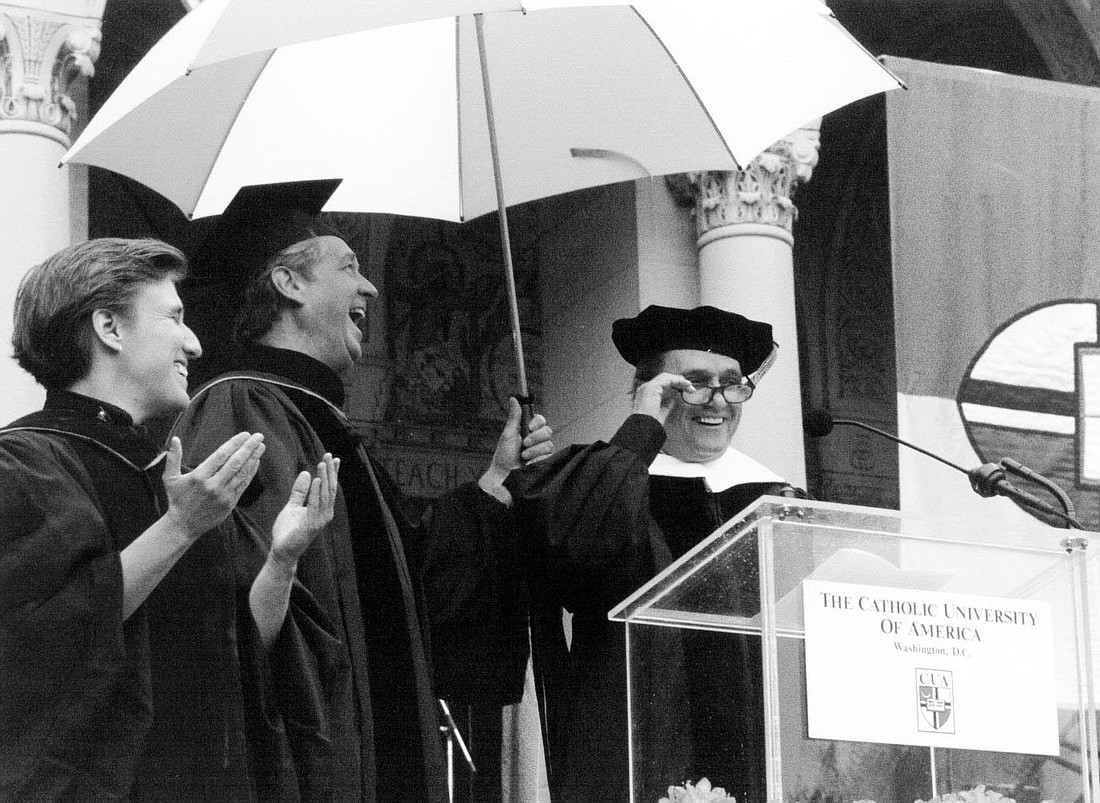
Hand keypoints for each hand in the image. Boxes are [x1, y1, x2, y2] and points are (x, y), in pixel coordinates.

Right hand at [163, 433, 265, 540]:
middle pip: (235, 462)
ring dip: (253, 458)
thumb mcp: (170, 478)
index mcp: (199, 476)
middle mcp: (213, 485)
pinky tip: (256, 462)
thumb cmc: (177, 499)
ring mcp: (223, 495)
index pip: (221, 455)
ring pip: (242, 473)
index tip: (245, 434)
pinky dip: (251, 472)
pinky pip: (243, 485)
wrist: (183, 525)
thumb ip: (173, 458)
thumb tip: (175, 439)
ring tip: (261, 446)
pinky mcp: (230, 503)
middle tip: (259, 436)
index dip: (235, 443)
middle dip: (249, 448)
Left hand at [269, 454, 339, 569]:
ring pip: (325, 495)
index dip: (332, 472)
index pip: (329, 487)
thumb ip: (299, 491)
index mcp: (322, 508)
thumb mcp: (292, 506)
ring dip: (324, 478)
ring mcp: (320, 520)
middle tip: (328, 455)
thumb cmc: (288, 531)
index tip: (333, 457)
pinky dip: (316, 492)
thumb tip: (307, 473)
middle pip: (330, 488)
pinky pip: (315, 505)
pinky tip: (316, 480)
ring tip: (322, 463)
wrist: (281, 551)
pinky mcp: (311, 525)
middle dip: (330, 471)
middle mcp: (325, 513)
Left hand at [491, 397, 554, 473]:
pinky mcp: (545, 461)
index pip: (541, 420)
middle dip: (535, 437)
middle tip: (524, 444)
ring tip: (524, 456)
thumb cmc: (504, 455)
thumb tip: (513, 398)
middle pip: (547, 431)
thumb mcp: (508, 434)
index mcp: (528, 431)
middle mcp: (537, 440)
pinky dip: (537, 458)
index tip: (529, 427)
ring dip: (534, 450)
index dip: (537, 422)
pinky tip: (529, 463)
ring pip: (549, 444)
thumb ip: (514, 416)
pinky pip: (549, 455)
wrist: (504, 475)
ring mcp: (542, 451)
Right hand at [633, 373, 693, 424]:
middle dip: (678, 382)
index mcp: (646, 394)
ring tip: (689, 385)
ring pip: (666, 377)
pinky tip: (685, 385)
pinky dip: (677, 380)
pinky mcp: (652, 387)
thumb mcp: (662, 411)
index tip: (686, 390)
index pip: (662, 384)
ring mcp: (648, 387)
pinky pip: (667, 379)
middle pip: (664, 379)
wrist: (645, 428)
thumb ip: (668, 402)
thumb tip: (675, 396)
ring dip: (679, 380)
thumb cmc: (651, 423)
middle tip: (690, 387)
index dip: (675, 385)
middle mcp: (646, 388)